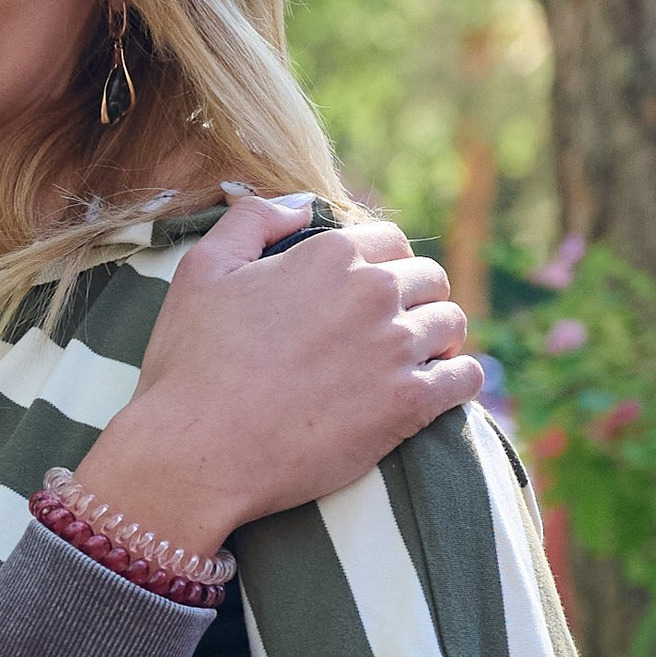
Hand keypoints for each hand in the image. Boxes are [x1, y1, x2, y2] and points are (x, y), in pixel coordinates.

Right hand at [79, 189, 480, 553]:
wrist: (196, 452)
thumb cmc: (190, 366)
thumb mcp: (202, 271)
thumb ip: (253, 220)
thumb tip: (302, 205)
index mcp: (329, 254)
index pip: (389, 241)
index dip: (384, 264)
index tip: (374, 291)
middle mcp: (371, 291)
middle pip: (429, 279)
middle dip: (417, 298)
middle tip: (396, 327)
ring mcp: (394, 348)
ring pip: (451, 325)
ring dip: (439, 338)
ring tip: (420, 358)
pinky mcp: (407, 405)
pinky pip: (465, 379)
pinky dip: (460, 379)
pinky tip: (442, 389)